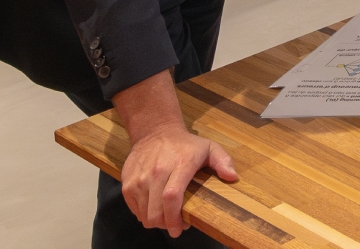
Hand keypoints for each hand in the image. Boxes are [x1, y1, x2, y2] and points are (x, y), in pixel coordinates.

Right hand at [112, 71, 237, 236]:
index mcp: (180, 164)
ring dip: (155, 222)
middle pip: (156, 211)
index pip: (172, 197)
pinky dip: (143, 215)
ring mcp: (139, 178)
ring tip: (166, 218)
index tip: (181, 228)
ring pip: (144, 213)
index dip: (175, 217)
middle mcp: (157, 172)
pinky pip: (133, 209)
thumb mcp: (209, 148)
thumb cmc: (186, 144)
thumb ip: (223, 161)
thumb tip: (232, 177)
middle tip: (175, 226)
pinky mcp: (127, 182)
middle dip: (166, 225)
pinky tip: (154, 210)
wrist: (155, 131)